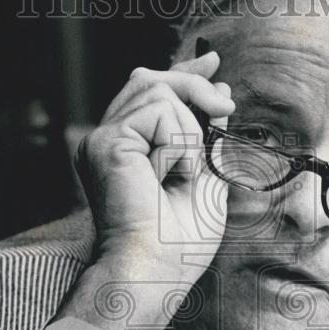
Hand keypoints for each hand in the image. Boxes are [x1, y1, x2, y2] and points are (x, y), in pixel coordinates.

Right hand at [74, 51, 233, 289]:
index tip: (213, 62)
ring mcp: (103, 140)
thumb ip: (206, 131)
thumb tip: (218, 87)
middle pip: (151, 80)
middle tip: (225, 107)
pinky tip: (171, 175)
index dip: (183, 72)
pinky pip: (158, 112)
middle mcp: (109, 140)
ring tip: (184, 173)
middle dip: (195, 87)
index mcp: (128, 148)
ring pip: (158, 91)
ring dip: (189, 132)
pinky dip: (179, 143)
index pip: (150, 91)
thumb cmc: (180, 238)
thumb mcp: (205, 172)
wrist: (158, 267)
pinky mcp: (106, 143)